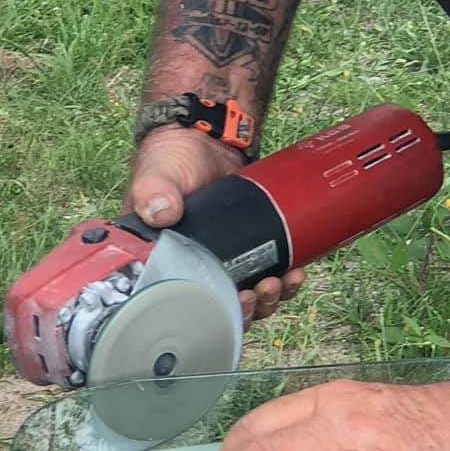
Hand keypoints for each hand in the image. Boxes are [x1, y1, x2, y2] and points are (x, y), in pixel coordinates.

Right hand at [128, 124, 305, 327]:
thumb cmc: (172, 157)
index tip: (235, 301)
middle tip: (259, 291)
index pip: (186, 305)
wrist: (207, 135)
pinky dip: (284, 280)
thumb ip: (154, 191)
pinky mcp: (249, 246)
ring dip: (268, 299)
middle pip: (223, 309)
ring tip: (281, 282)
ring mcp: (224, 259)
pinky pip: (267, 272)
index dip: (213, 315)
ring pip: (249, 297)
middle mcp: (193, 268)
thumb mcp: (157, 175)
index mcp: (165, 263)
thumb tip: (161, 212)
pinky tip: (295, 272)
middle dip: (248, 309)